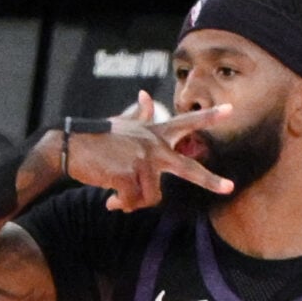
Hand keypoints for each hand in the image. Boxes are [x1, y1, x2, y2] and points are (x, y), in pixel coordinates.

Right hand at [65, 91, 236, 212]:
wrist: (70, 146)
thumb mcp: (122, 124)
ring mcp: (142, 159)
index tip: (231, 111)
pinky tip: (109, 200)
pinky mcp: (129, 174)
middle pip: (187, 168)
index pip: (186, 123)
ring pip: (151, 197)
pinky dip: (122, 205)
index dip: (209, 117)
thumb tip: (146, 95)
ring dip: (134, 202)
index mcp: (154, 133)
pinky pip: (134, 202)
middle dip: (210, 180)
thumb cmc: (97, 138)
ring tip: (117, 196)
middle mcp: (153, 145)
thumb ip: (139, 114)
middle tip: (230, 188)